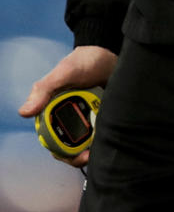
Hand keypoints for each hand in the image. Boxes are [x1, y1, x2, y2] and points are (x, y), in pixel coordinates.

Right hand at [18, 45, 118, 166]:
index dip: (60, 151)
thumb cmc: (84, 61)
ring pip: (82, 142)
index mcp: (52, 110)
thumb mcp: (65, 72)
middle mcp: (66, 116)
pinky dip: (100, 139)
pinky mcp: (98, 116)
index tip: (75, 156)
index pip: (51, 139)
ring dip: (89, 149)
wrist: (109, 55)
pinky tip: (106, 141)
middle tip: (89, 156)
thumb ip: (45, 89)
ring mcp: (83, 117)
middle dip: (76, 155)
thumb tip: (25, 112)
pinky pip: (96, 133)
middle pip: (67, 145)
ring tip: (98, 150)